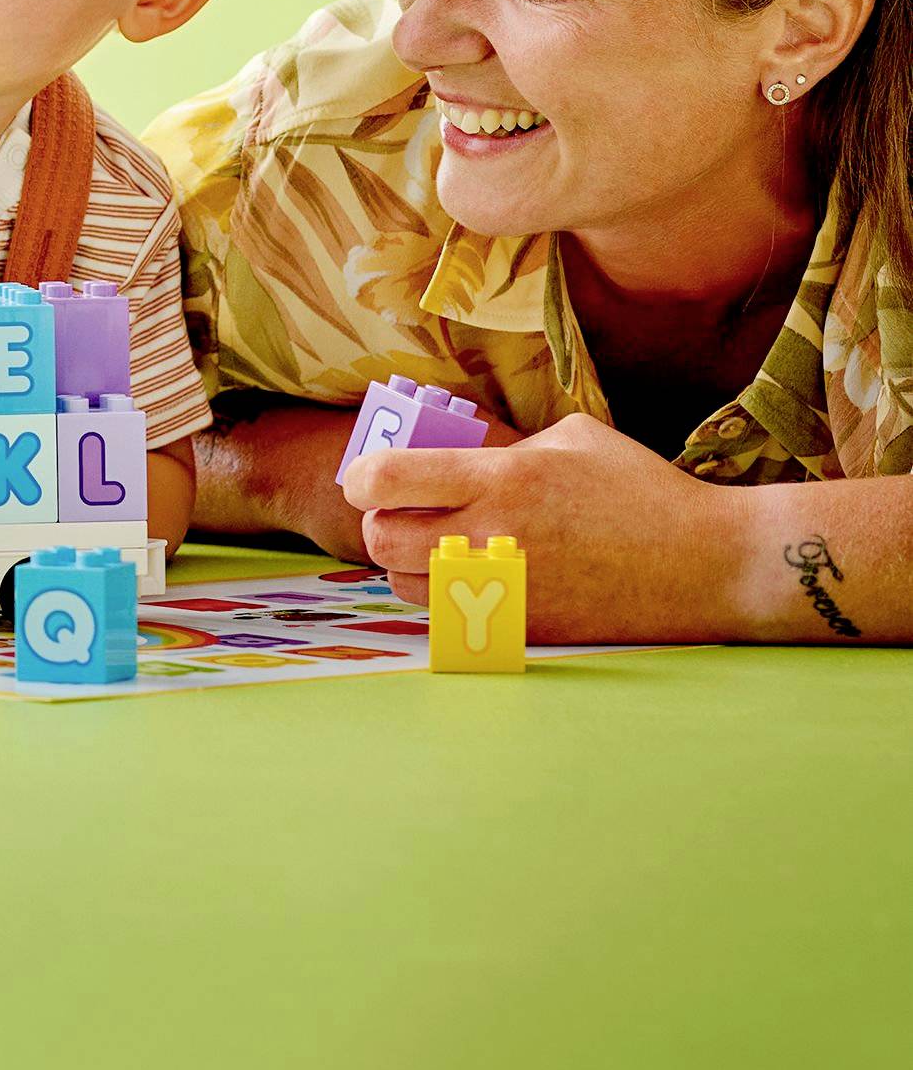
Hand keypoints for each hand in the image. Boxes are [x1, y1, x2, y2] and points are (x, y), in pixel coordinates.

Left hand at [340, 412, 742, 641]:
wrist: (709, 565)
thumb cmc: (643, 490)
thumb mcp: (572, 438)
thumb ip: (504, 445)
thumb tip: (453, 454)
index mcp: (500, 478)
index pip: (388, 478)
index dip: (360, 478)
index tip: (364, 480)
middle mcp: (494, 536)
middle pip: (380, 540)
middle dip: (377, 525)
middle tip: (400, 516)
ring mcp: (507, 590)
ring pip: (406, 588)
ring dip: (407, 567)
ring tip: (437, 551)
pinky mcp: (524, 631)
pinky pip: (449, 622)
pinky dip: (444, 602)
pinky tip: (471, 584)